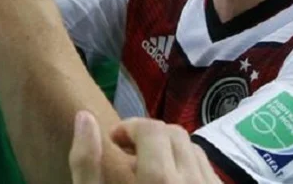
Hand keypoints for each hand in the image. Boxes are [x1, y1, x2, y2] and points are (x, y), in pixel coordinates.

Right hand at [69, 113, 218, 183]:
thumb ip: (85, 165)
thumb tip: (84, 117)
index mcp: (159, 180)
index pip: (152, 128)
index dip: (130, 128)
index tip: (114, 143)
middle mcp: (191, 181)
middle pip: (175, 134)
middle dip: (149, 138)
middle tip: (127, 158)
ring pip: (194, 150)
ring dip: (170, 152)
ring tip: (148, 173)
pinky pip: (208, 171)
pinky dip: (188, 169)